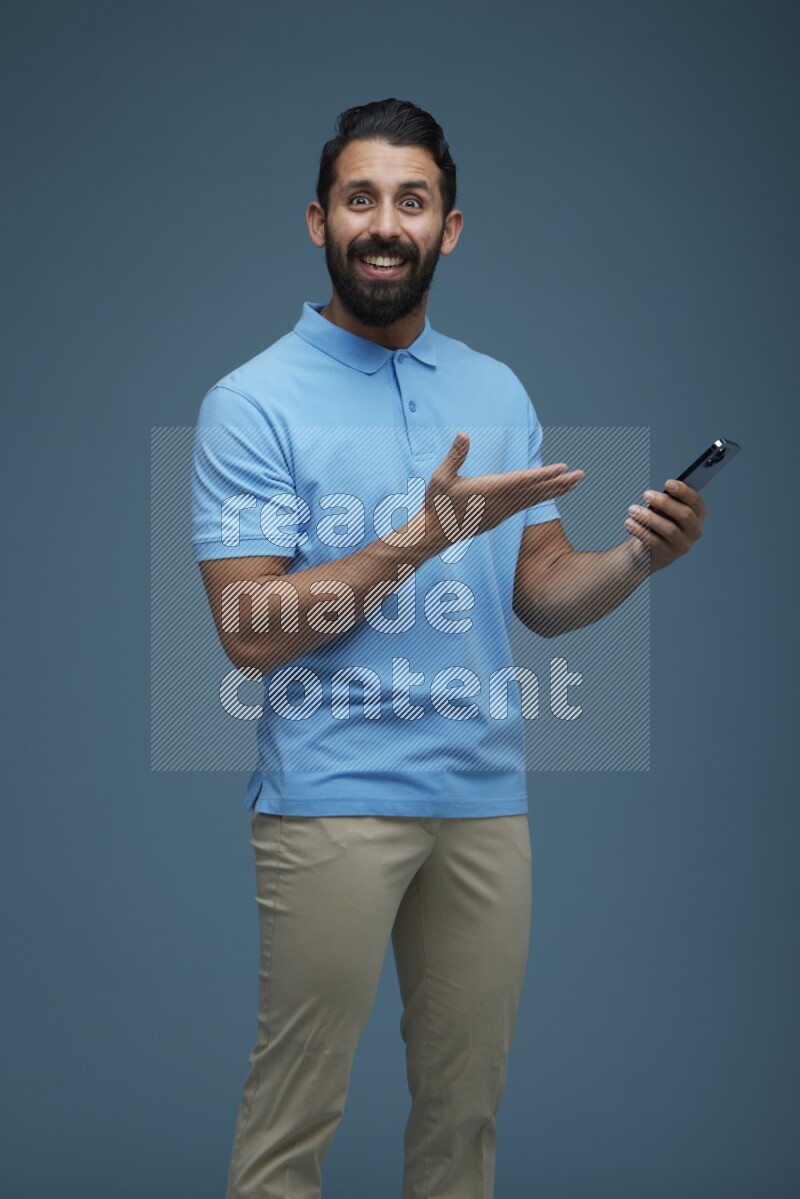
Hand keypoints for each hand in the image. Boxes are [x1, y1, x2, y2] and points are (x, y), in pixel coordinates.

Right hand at [405, 431, 584, 556]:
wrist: (435, 533)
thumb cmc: (437, 504)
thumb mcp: (441, 478)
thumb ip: (455, 456)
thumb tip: (462, 434)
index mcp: (489, 491)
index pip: (522, 481)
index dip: (544, 474)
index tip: (562, 468)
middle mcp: (500, 503)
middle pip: (536, 491)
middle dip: (560, 483)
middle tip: (581, 475)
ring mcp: (502, 512)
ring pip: (534, 499)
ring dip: (555, 490)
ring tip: (574, 483)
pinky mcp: (500, 517)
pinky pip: (526, 506)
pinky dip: (541, 498)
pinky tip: (549, 494)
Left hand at [624, 478, 706, 572]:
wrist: (650, 550)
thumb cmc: (659, 522)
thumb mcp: (665, 510)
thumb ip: (666, 501)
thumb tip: (656, 494)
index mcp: (697, 514)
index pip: (695, 501)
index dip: (683, 491)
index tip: (667, 483)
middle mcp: (694, 530)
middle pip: (684, 514)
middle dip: (665, 503)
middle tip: (646, 494)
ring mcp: (682, 545)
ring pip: (669, 529)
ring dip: (649, 517)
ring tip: (632, 510)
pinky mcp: (668, 555)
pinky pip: (655, 542)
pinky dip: (640, 531)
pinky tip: (629, 523)